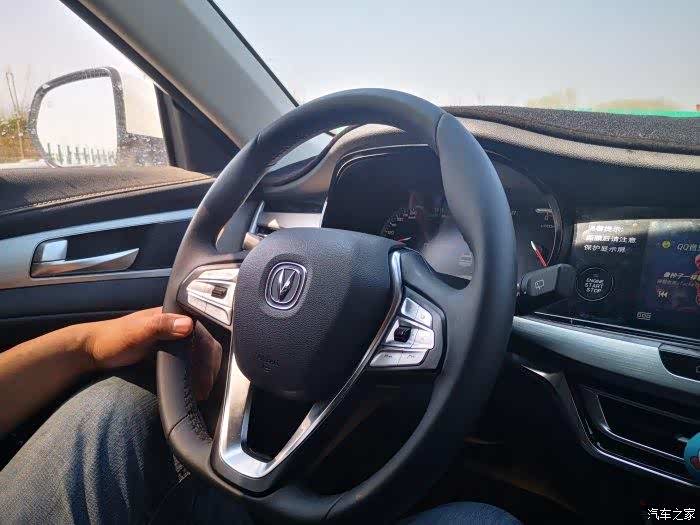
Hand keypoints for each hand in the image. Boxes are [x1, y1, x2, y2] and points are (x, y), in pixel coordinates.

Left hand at [84, 308, 221, 399]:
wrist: (91, 353)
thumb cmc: (112, 339)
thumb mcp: (137, 331)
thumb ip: (161, 326)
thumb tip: (189, 325)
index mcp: (172, 315)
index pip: (202, 331)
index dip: (209, 351)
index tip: (209, 372)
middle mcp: (176, 326)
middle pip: (203, 344)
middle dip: (209, 365)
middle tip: (207, 387)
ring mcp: (172, 340)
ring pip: (198, 354)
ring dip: (204, 371)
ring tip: (203, 391)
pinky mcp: (166, 354)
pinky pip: (188, 362)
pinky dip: (194, 374)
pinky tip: (195, 387)